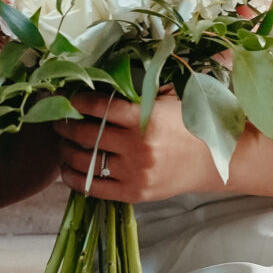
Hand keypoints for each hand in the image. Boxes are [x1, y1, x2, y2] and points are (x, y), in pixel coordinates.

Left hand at [57, 91, 221, 204]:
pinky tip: (67, 169)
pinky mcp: (135, 193)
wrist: (215, 161)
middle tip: (58, 121)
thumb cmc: (188, 124)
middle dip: (65, 126)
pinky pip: (94, 188)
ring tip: (61, 144)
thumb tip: (99, 79)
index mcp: (147, 118)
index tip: (67, 99)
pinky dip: (74, 178)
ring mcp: (136, 172)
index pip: (100, 107)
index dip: (77, 102)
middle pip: (87, 134)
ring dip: (66, 151)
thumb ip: (138, 92)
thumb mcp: (168, 100)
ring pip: (86, 161)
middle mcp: (139, 146)